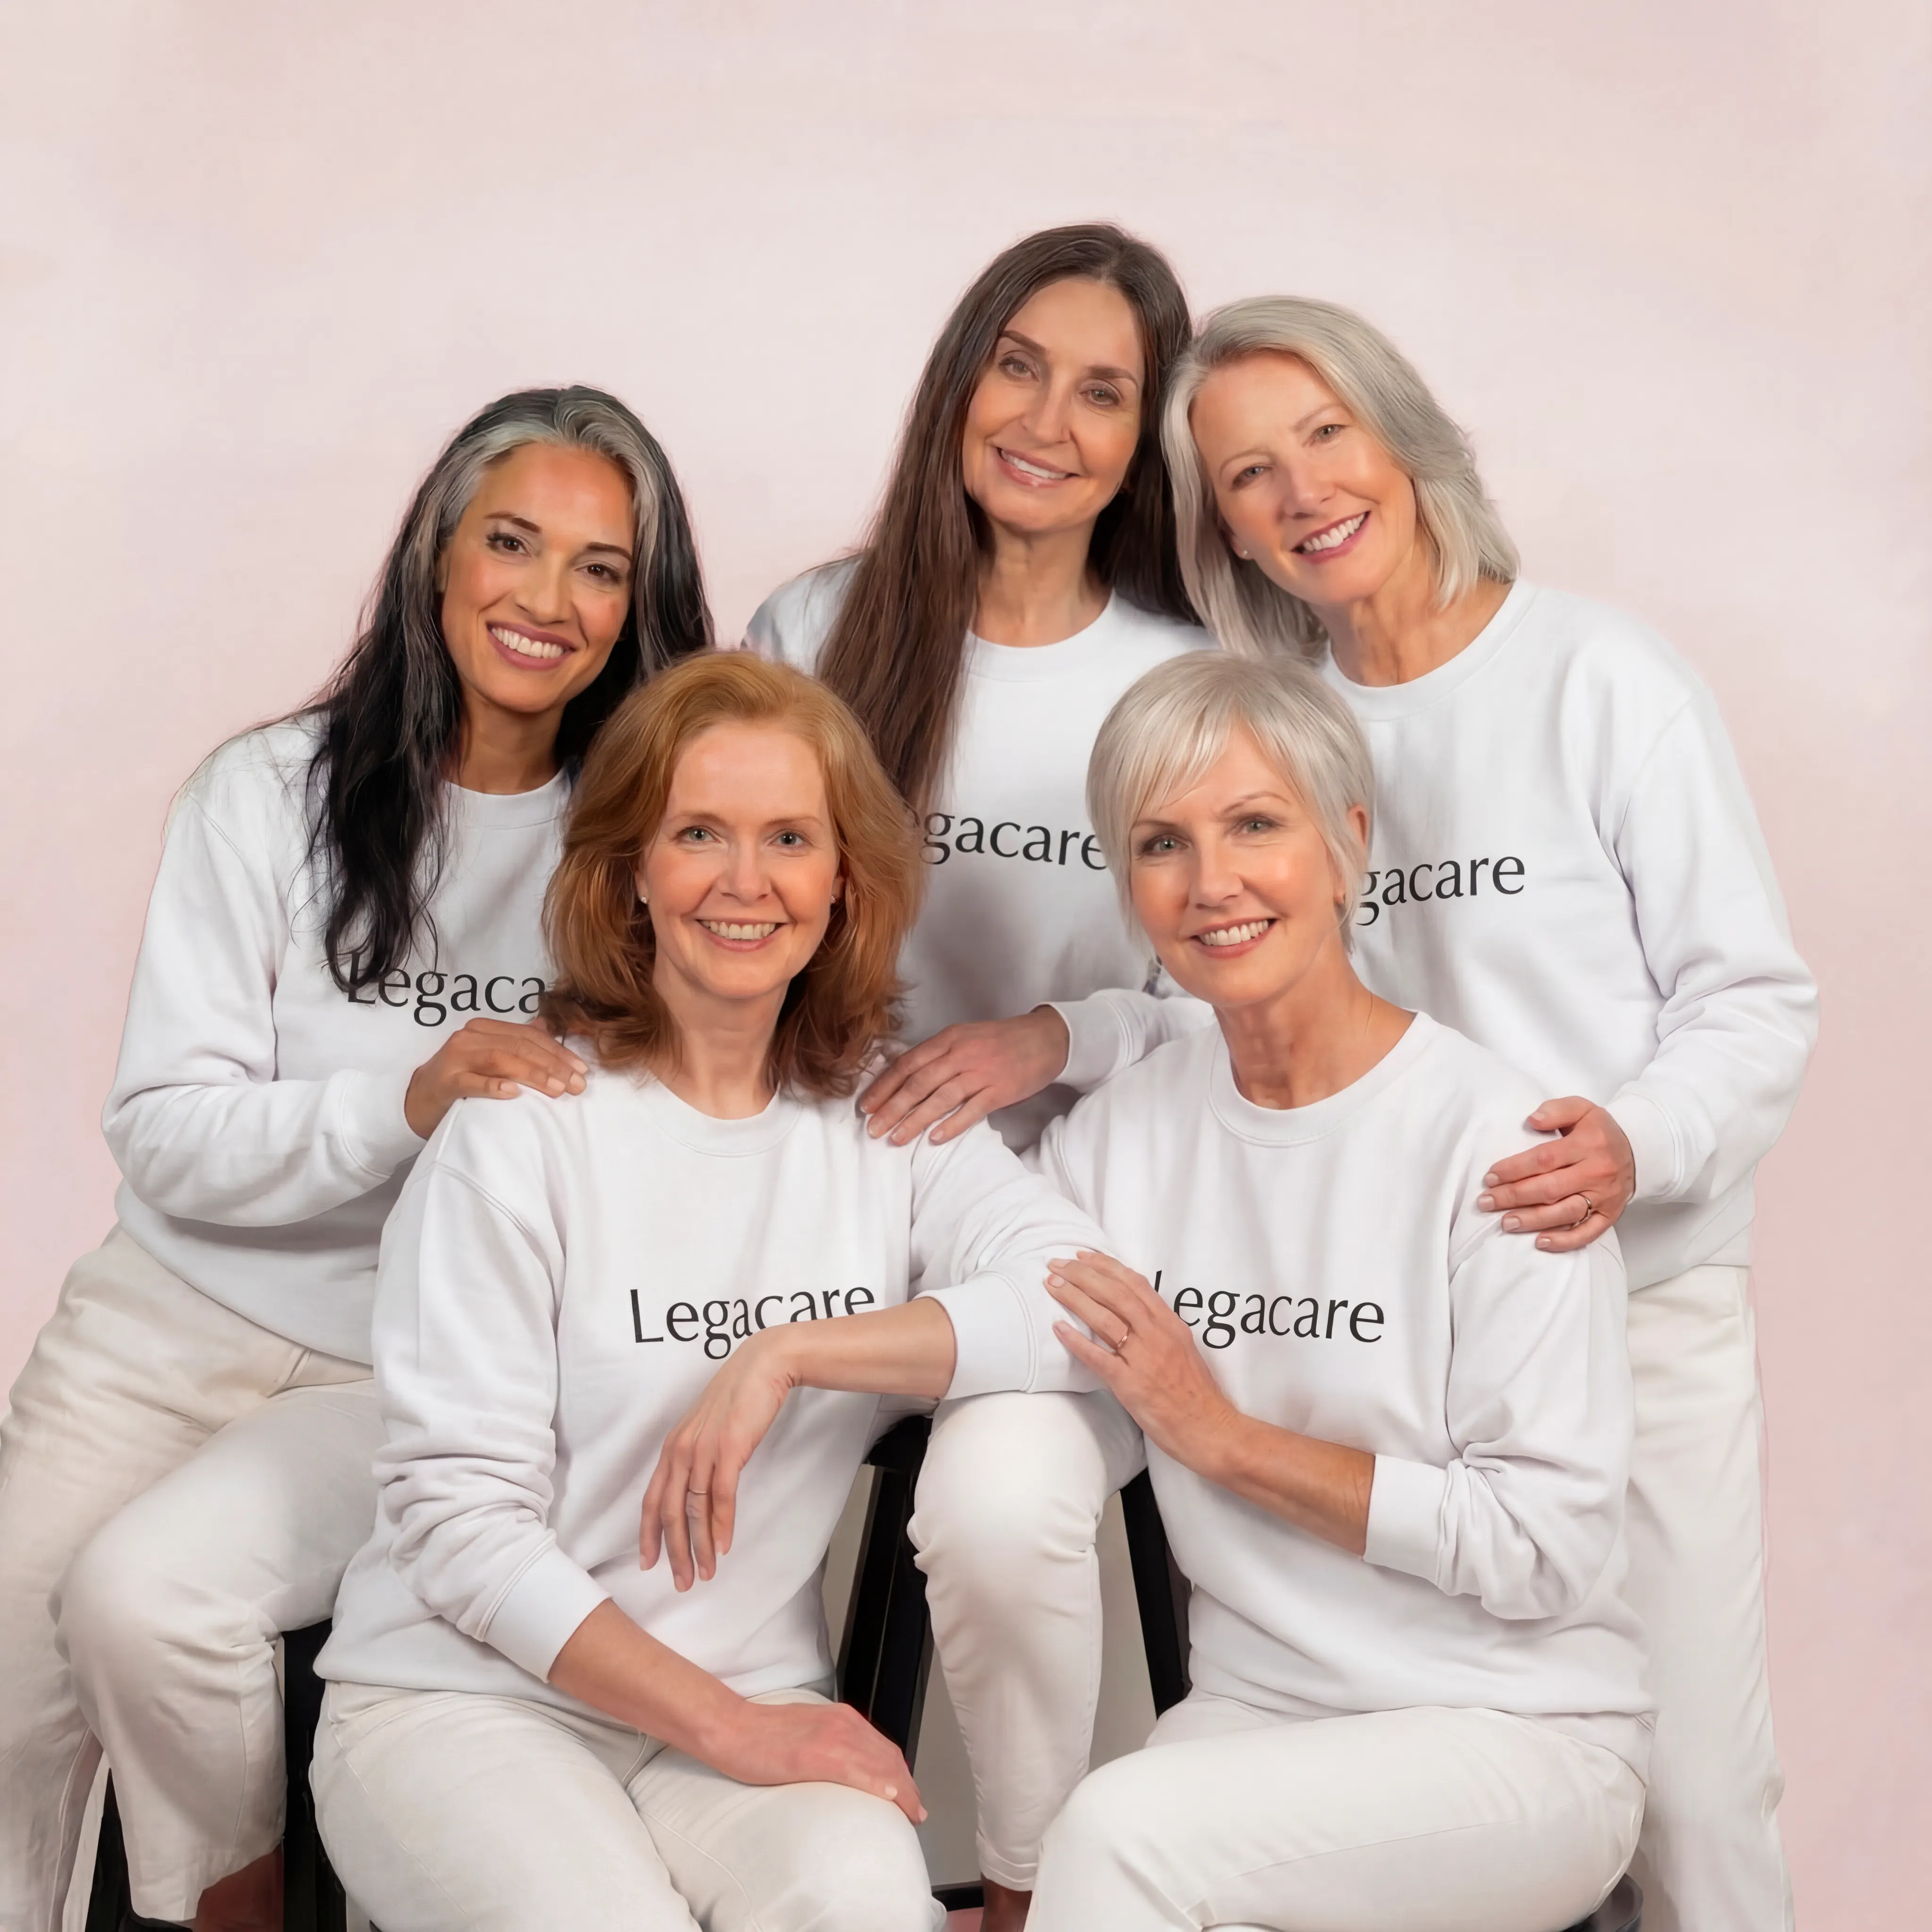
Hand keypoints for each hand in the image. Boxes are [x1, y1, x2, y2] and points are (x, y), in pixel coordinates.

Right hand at [403, 1018, 586, 1138]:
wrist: (415, 1101)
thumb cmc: (458, 1080)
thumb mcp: (487, 1058)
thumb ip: (513, 1041)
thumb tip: (545, 1026)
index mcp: (484, 1029)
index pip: (529, 1036)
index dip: (558, 1051)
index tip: (582, 1069)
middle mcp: (470, 1038)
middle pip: (520, 1047)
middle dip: (553, 1065)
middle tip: (577, 1085)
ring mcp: (456, 1058)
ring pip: (502, 1060)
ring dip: (533, 1074)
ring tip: (557, 1090)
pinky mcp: (446, 1081)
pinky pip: (473, 1082)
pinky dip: (495, 1086)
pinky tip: (514, 1093)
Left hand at [641, 1330, 797, 1588]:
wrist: (763, 1366)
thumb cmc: (738, 1395)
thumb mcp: (709, 1428)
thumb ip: (699, 1456)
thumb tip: (700, 1488)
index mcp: (674, 1446)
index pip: (653, 1498)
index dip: (649, 1534)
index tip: (649, 1562)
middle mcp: (682, 1450)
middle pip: (670, 1512)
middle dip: (673, 1552)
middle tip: (681, 1581)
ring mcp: (704, 1450)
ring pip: (694, 1510)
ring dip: (699, 1546)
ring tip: (706, 1572)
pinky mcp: (729, 1450)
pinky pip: (720, 1496)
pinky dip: (721, 1525)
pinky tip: (723, 1545)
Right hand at [710, 1698, 924, 1824]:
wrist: (731, 1728)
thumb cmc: (761, 1735)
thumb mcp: (807, 1734)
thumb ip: (830, 1746)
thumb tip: (845, 1770)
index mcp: (840, 1718)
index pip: (883, 1747)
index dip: (901, 1773)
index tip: (909, 1794)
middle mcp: (843, 1723)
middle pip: (888, 1757)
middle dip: (907, 1785)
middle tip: (916, 1810)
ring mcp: (831, 1737)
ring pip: (879, 1763)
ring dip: (901, 1790)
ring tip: (912, 1812)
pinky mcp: (815, 1754)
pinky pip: (855, 1770)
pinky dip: (877, 1782)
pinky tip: (889, 1796)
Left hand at [858, 1007, 1069, 1145]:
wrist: (1044, 1038)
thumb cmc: (1000, 1040)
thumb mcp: (964, 1037)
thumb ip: (936, 1054)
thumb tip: (903, 1075)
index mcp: (948, 1039)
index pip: (908, 1063)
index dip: (884, 1085)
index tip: (866, 1105)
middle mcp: (961, 1054)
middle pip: (918, 1083)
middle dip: (892, 1108)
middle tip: (873, 1129)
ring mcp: (981, 1072)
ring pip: (940, 1098)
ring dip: (915, 1121)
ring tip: (896, 1139)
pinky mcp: (1000, 1090)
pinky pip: (971, 1110)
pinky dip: (951, 1125)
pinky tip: (935, 1139)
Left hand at [1045, 1252, 1238, 1472]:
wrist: (1210, 1429)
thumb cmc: (1197, 1394)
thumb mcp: (1183, 1349)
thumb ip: (1160, 1329)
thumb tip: (1134, 1314)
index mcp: (1171, 1324)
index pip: (1135, 1284)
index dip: (1106, 1266)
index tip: (1083, 1256)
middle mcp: (1157, 1335)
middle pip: (1115, 1293)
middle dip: (1082, 1274)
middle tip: (1056, 1264)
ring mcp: (1144, 1359)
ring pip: (1104, 1318)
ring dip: (1074, 1298)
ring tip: (1052, 1286)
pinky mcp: (1131, 1385)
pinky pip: (1098, 1357)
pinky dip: (1076, 1341)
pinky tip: (1058, 1328)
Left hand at [1478, 1097, 1635, 1252]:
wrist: (1638, 1151)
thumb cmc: (1600, 1131)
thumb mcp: (1582, 1108)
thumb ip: (1556, 1110)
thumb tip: (1532, 1120)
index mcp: (1588, 1144)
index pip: (1544, 1159)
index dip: (1514, 1169)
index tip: (1491, 1176)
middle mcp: (1597, 1173)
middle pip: (1549, 1189)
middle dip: (1513, 1197)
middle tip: (1486, 1202)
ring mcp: (1605, 1197)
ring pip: (1565, 1213)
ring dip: (1533, 1220)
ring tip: (1506, 1223)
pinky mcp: (1610, 1215)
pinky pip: (1588, 1233)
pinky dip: (1564, 1240)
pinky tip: (1540, 1242)